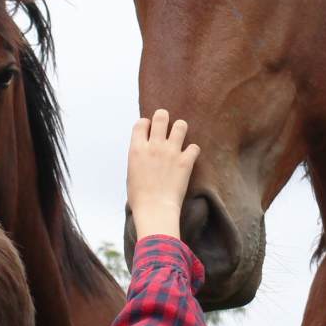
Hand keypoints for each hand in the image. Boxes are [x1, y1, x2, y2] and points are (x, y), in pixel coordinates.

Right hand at [127, 110, 199, 241]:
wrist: (155, 210)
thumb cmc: (139, 197)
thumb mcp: (131, 173)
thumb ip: (138, 157)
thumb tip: (144, 151)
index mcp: (137, 148)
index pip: (141, 122)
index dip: (146, 124)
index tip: (150, 131)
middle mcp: (154, 146)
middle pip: (161, 116)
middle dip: (164, 118)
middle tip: (166, 126)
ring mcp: (171, 152)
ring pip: (181, 125)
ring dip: (180, 130)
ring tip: (179, 138)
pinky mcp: (185, 161)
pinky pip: (195, 147)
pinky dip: (193, 151)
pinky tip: (189, 158)